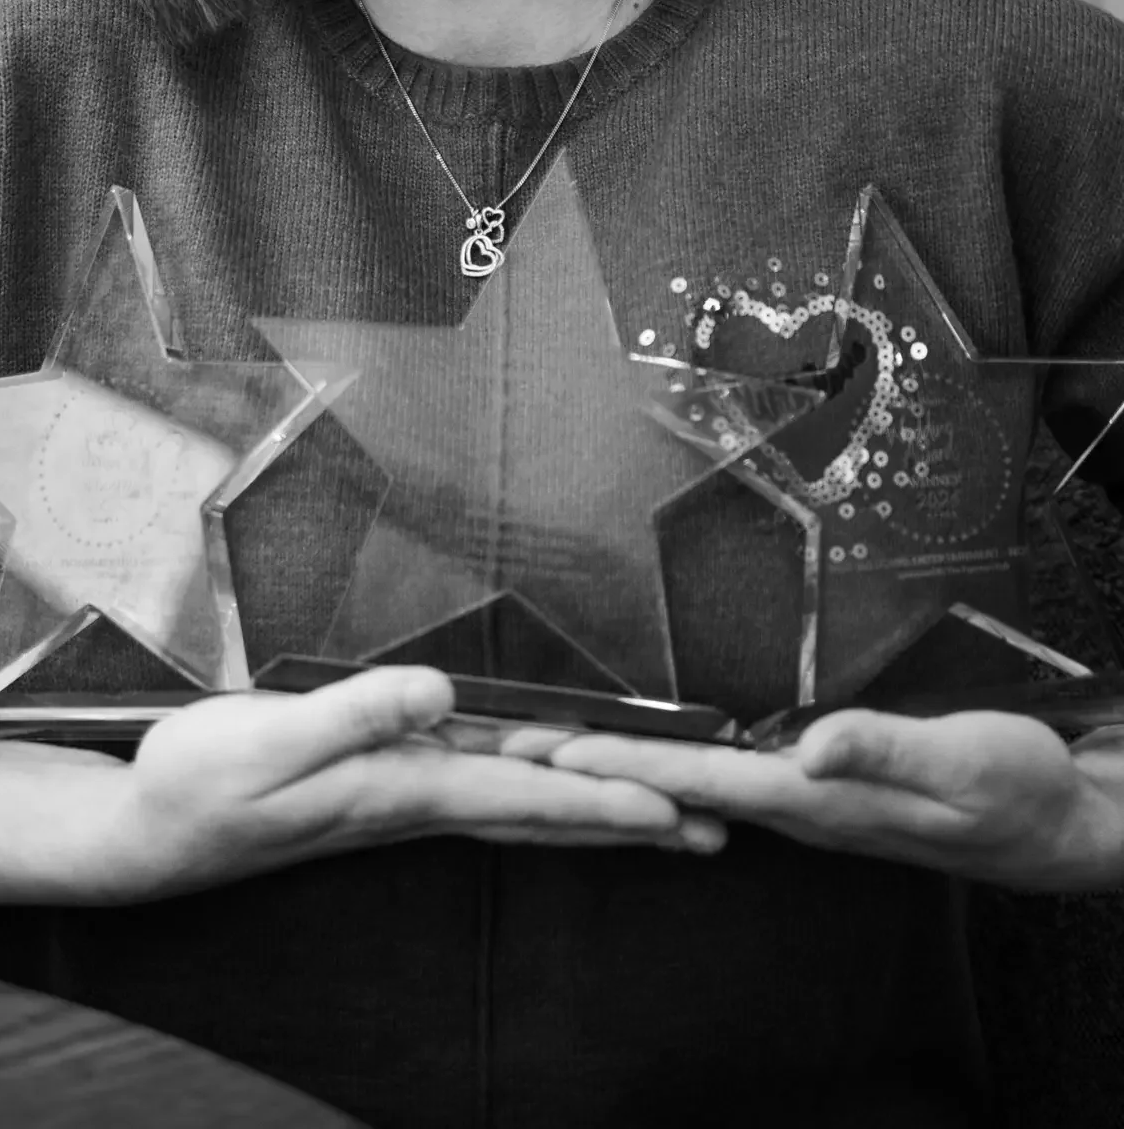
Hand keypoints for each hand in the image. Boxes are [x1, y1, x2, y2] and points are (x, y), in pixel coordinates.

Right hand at [89, 665, 721, 900]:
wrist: (146, 831)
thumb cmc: (201, 784)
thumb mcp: (268, 742)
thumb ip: (354, 715)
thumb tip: (439, 694)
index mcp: (403, 791)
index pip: (525, 796)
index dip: (601, 798)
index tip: (676, 808)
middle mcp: (417, 802)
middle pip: (544, 816)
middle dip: (628, 822)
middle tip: (713, 830)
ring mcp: (402, 802)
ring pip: (522, 810)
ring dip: (595, 814)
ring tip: (663, 819)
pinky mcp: (382, 790)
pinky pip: (487, 797)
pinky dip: (540, 796)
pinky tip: (551, 788)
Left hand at [532, 708, 1123, 889]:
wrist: (1056, 823)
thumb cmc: (1013, 789)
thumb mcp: (963, 762)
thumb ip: (886, 750)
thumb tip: (812, 746)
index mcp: (817, 797)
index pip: (698, 778)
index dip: (622, 763)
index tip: (550, 754)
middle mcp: (798, 802)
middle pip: (676, 782)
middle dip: (595, 767)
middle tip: (512, 748)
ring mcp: (806, 798)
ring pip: (694, 781)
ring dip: (622, 765)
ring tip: (552, 750)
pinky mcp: (820, 785)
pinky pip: (726, 778)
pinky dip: (672, 763)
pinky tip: (647, 760)